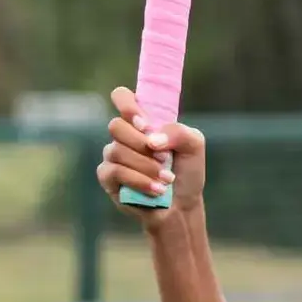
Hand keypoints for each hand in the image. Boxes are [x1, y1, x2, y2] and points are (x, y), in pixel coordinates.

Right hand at [96, 85, 206, 225]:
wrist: (182, 204)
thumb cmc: (186, 171)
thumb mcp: (194, 145)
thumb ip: (179, 132)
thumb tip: (152, 140)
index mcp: (142, 121)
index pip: (122, 97)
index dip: (127, 105)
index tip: (145, 123)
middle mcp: (124, 136)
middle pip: (116, 126)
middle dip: (141, 143)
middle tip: (164, 157)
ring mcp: (113, 155)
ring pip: (116, 151)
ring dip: (146, 166)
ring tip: (167, 179)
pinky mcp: (108, 177)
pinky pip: (115, 171)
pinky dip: (139, 180)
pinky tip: (157, 190)